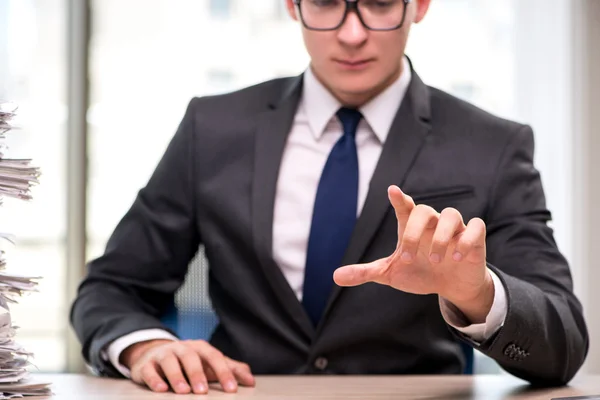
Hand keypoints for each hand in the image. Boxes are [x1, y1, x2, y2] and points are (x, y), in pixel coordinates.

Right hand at [121, 339, 254, 393]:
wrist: (154, 353)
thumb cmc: (189, 362)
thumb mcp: (210, 364)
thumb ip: (231, 369)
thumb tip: (251, 380)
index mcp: (200, 348)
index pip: (214, 357)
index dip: (224, 372)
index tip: (232, 389)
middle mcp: (182, 348)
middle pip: (191, 357)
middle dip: (198, 374)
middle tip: (203, 392)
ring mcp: (163, 355)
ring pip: (169, 362)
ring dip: (176, 377)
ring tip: (183, 391)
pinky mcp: (146, 365)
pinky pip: (149, 370)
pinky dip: (155, 379)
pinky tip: (161, 389)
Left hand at [334, 185, 493, 322]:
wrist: (450, 287)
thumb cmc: (419, 273)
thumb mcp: (391, 274)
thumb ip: (366, 272)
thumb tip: (336, 276)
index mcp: (411, 227)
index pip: (405, 207)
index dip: (399, 198)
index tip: (392, 191)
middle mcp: (432, 224)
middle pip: (424, 211)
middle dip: (413, 233)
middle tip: (407, 257)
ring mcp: (454, 230)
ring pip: (452, 214)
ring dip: (441, 237)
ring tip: (434, 259)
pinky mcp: (474, 238)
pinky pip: (475, 227)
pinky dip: (466, 240)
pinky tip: (458, 258)